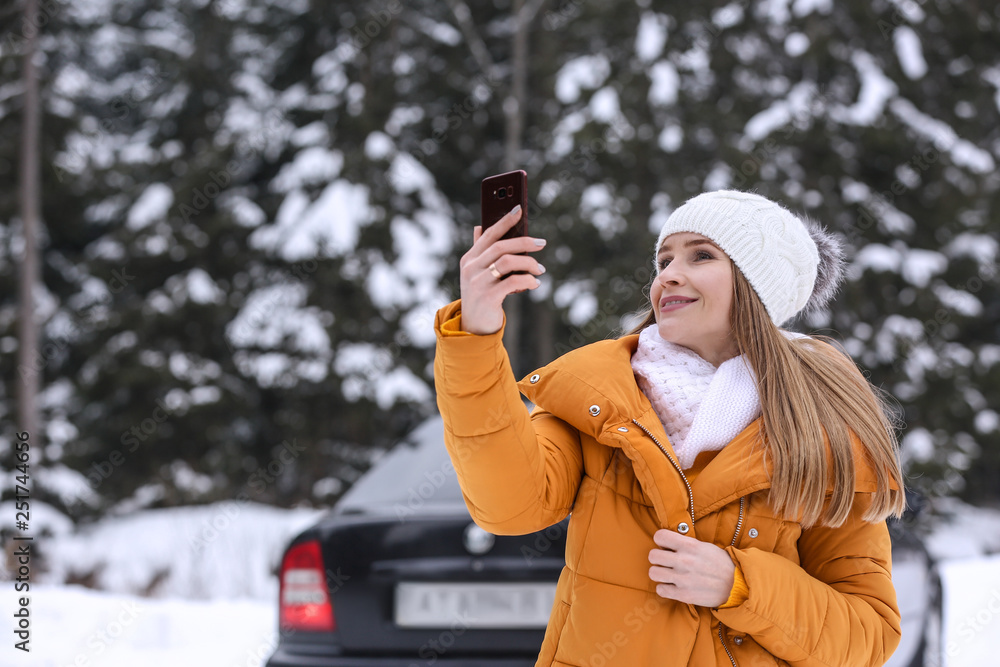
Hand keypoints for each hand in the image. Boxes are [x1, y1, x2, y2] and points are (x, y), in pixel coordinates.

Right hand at [459, 204, 546, 334]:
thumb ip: (479, 251)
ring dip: (529, 263)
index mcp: (469, 258)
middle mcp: (471, 268)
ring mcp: (478, 282)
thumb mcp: (476, 272)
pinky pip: (513, 282)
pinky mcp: (488, 297)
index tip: (519, 209)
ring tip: (540, 269)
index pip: (489, 234)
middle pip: (501, 246)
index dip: (504, 221)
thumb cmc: (481, 295)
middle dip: (524, 242)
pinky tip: (535, 283)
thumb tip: (480, 226)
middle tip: (541, 243)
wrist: (474, 327)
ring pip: (508, 262)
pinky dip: (528, 281)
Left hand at [648, 529, 735, 606]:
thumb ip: (685, 544)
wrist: (736, 585)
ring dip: (659, 573)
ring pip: (653, 573)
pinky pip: (660, 590)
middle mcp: (683, 561)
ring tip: (668, 574)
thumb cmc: (720, 564)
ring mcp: (682, 579)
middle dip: (658, 558)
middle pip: (652, 556)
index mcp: (689, 546)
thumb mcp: (704, 546)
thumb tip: (668, 543)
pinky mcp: (683, 594)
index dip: (660, 541)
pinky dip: (664, 588)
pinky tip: (672, 586)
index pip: (659, 536)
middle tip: (666, 562)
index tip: (666, 546)